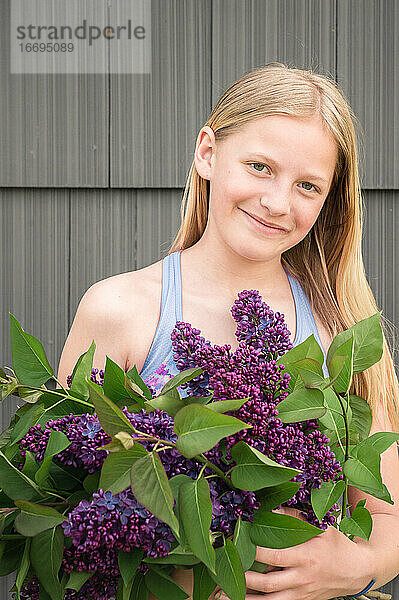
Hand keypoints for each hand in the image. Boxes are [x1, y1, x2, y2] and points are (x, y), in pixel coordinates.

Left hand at [219, 506, 374, 599]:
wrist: (358, 571)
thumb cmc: (338, 544)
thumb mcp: (321, 526)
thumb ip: (296, 517)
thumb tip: (272, 509)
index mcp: (306, 556)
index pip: (275, 556)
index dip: (253, 550)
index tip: (235, 541)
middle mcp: (302, 578)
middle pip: (268, 583)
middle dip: (243, 579)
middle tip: (222, 572)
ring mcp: (301, 594)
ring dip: (246, 599)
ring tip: (222, 596)